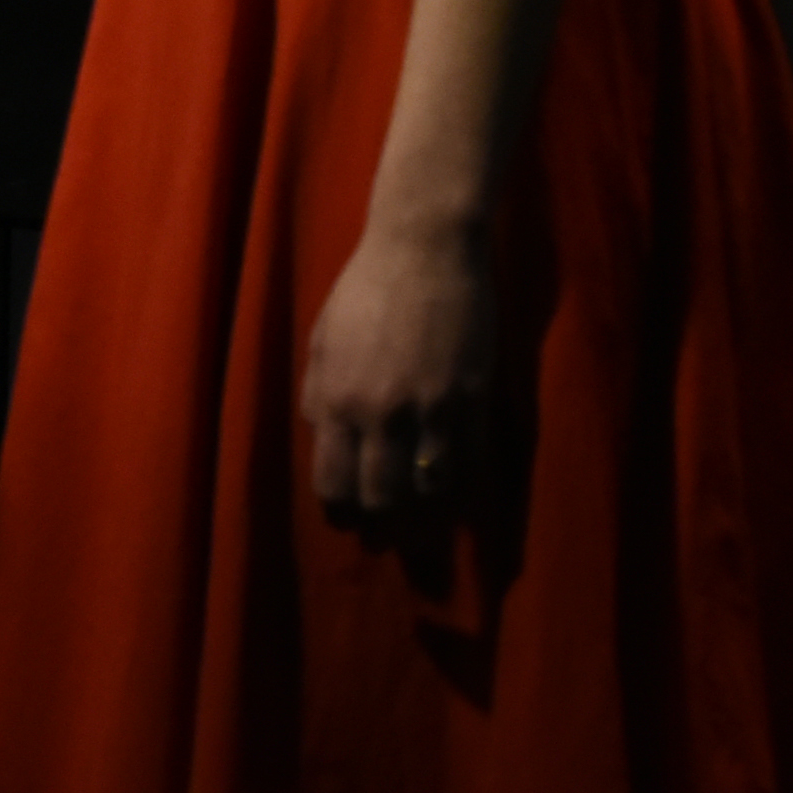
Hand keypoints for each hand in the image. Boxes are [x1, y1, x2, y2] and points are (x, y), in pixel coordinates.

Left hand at [300, 217, 495, 517]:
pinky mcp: (472, 400)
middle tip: (383, 541)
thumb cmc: (365, 291)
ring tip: (419, 539)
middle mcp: (381, 414)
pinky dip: (460, 498)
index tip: (347, 523)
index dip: (341, 512)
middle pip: (381, 498)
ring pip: (428, 493)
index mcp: (337, 399)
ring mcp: (431, 410)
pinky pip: (469, 467)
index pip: (334, 482)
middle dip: (380, 529)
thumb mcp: (322, 342)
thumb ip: (320, 396)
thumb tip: (324, 443)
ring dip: (424, 526)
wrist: (424, 250)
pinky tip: (455, 510)